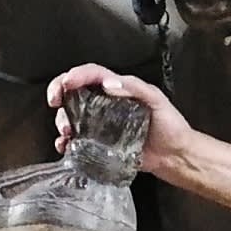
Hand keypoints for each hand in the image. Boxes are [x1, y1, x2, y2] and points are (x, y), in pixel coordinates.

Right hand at [47, 63, 194, 171]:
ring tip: (66, 129)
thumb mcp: (156, 99)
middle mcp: (105, 105)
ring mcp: (101, 125)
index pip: (92, 75)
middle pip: (75, 93)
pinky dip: (66, 142)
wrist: (175, 155)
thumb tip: (109, 84)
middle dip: (60, 94)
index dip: (76, 75)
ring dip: (62, 119)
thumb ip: (134, 88)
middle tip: (54, 101)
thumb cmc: (169, 124)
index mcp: (118, 89)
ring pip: (72, 116)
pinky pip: (77, 141)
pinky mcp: (100, 144)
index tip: (67, 83)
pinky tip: (65, 145)